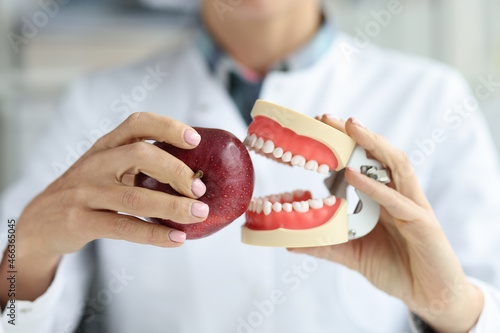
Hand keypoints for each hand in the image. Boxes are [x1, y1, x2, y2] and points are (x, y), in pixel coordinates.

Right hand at [1, 112, 208, 304]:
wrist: (39, 222)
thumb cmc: (87, 191)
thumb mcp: (106, 168)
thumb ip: (138, 164)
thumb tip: (194, 173)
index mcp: (106, 146)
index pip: (137, 123)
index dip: (168, 127)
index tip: (195, 139)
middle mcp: (96, 164)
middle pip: (140, 155)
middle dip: (176, 170)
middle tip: (200, 189)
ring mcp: (85, 192)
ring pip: (134, 198)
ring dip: (173, 206)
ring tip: (199, 213)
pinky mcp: (80, 221)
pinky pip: (123, 228)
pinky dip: (153, 234)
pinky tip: (177, 239)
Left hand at [290, 116, 483, 332]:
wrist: (431, 296)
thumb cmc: (395, 269)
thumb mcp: (352, 254)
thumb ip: (325, 245)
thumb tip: (290, 242)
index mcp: (383, 197)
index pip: (364, 162)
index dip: (342, 144)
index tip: (316, 129)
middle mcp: (398, 194)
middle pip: (378, 154)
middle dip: (354, 133)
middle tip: (326, 117)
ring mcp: (412, 205)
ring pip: (395, 165)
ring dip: (373, 144)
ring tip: (349, 127)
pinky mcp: (422, 224)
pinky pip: (397, 201)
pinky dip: (375, 186)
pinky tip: (353, 175)